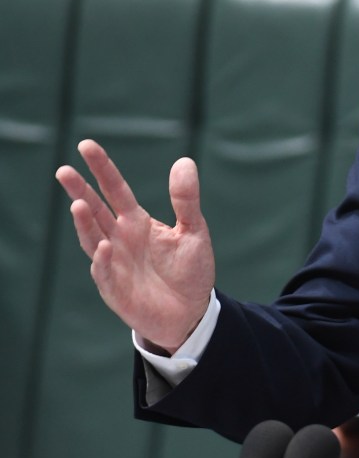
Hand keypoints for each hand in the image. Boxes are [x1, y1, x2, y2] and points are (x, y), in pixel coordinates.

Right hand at [58, 139, 214, 352]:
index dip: (102, 169)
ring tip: (79, 202)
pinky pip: (105, 272)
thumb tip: (184, 160)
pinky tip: (105, 245)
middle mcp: (120, 239)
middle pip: (95, 210)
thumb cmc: (190, 270)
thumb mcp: (194, 230)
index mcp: (137, 222)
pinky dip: (102, 260)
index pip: (115, 190)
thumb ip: (186, 199)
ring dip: (85, 223)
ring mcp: (114, 263)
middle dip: (79, 191)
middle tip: (64, 170)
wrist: (190, 312)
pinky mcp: (115, 289)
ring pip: (93, 238)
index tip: (86, 145)